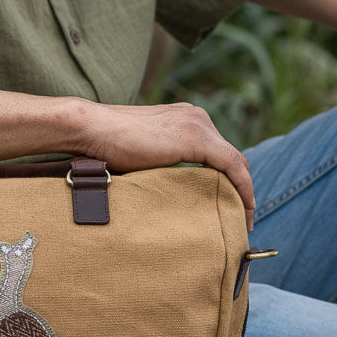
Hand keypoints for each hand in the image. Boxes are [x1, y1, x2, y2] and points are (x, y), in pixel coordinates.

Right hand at [74, 100, 254, 229]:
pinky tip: (243, 209)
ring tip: (242, 219)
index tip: (230, 204)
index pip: (217, 150)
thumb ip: (162, 161)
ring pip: (236, 162)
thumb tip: (170, 189)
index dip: (229, 178)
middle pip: (230, 156)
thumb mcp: (144, 152)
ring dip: (243, 191)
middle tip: (239, 216)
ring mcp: (198, 125)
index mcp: (185, 118)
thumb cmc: (106, 144)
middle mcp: (197, 117)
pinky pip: (233, 166)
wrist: (92, 129)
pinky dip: (243, 188)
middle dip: (239, 186)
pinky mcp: (197, 139)